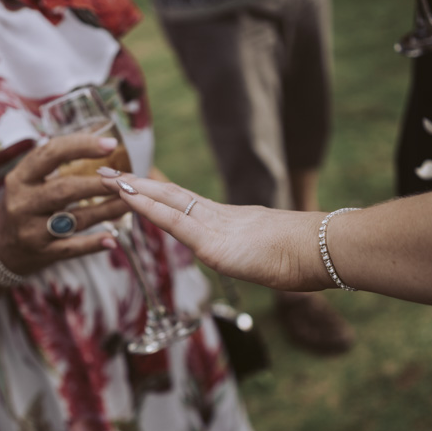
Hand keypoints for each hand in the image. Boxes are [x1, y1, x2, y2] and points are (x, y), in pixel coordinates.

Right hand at [0, 134, 128, 274]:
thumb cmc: (24, 204)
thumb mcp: (27, 180)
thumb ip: (54, 165)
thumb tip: (100, 144)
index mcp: (21, 178)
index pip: (50, 155)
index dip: (81, 146)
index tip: (111, 144)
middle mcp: (23, 203)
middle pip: (65, 189)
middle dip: (100, 184)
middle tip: (128, 179)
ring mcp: (32, 230)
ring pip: (76, 219)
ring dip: (107, 210)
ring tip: (131, 202)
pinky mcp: (42, 253)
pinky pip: (72, 248)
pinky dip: (93, 244)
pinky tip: (113, 239)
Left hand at [99, 173, 333, 291]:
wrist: (325, 251)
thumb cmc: (309, 257)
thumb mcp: (277, 256)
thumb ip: (262, 253)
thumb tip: (268, 258)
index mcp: (230, 224)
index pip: (186, 206)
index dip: (159, 194)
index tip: (136, 183)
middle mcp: (218, 220)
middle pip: (171, 197)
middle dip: (138, 185)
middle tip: (109, 172)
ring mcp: (215, 229)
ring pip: (167, 203)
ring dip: (134, 191)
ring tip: (107, 178)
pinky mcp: (214, 243)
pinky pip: (174, 221)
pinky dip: (148, 207)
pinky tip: (127, 196)